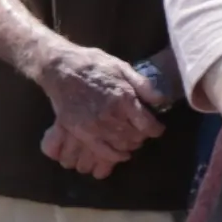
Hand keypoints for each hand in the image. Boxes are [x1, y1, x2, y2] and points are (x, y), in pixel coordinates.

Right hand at [35, 41, 166, 170]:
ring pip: (122, 145)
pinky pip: (103, 151)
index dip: (156, 129)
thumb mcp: (122, 67)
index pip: (148, 124)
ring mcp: (95, 126)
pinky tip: (121, 154)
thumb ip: (142, 85)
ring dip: (130, 145)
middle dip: (142, 136)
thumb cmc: (93, 65)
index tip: (157, 128)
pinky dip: (115, 156)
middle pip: (135, 136)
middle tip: (142, 131)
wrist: (60, 69)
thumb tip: (161, 100)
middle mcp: (111, 115)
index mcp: (124, 98)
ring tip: (131, 139)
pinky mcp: (82, 132)